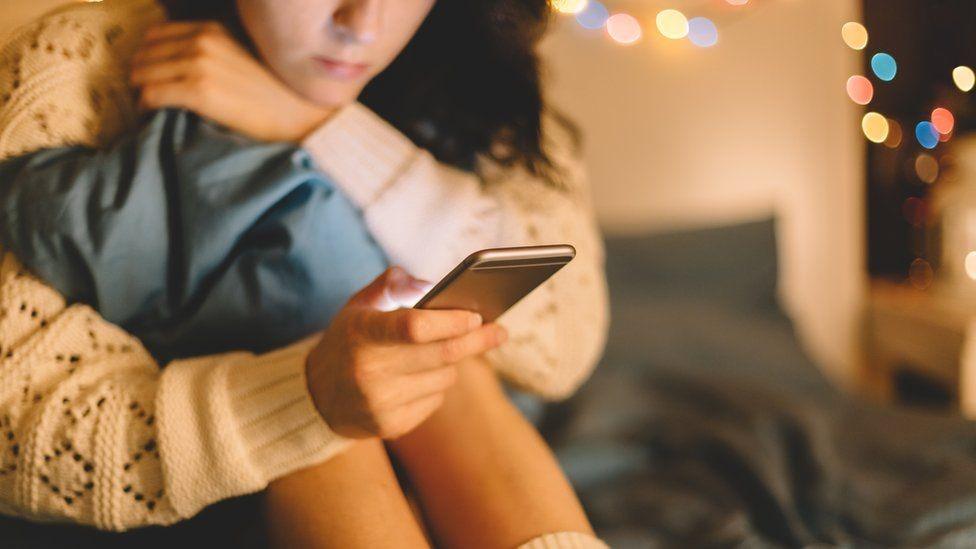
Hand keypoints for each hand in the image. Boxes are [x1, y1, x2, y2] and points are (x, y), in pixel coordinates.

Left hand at [130, 22, 332, 141]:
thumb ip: (211, 50)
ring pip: (142, 74)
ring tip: (148, 106)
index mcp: (212, 29)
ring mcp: (200, 65)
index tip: (149, 74)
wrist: (298, 115)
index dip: (147, 55)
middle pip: (144, 54)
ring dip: (140, 91)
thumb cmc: (273, 92)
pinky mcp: (199, 92)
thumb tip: (179, 60)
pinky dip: (145, 107)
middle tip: (144, 93)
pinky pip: (151, 96)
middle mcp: (203, 41)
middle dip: (139, 74)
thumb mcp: (241, 55)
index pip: (156, 35)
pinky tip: (152, 115)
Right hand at [305, 266, 508, 439]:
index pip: (414, 327)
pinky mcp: (390, 426)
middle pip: (442, 355)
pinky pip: (435, 400)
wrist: (317, 396)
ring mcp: (379, 403)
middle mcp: (368, 371)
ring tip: (439, 353)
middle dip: (476, 340)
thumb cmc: (349, 341)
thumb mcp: (359, 305)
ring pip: (444, 378)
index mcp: (361, 333)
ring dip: (451, 363)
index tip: (476, 316)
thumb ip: (393, 285)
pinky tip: (420, 378)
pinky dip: (436, 385)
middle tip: (499, 331)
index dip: (451, 321)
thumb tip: (432, 285)